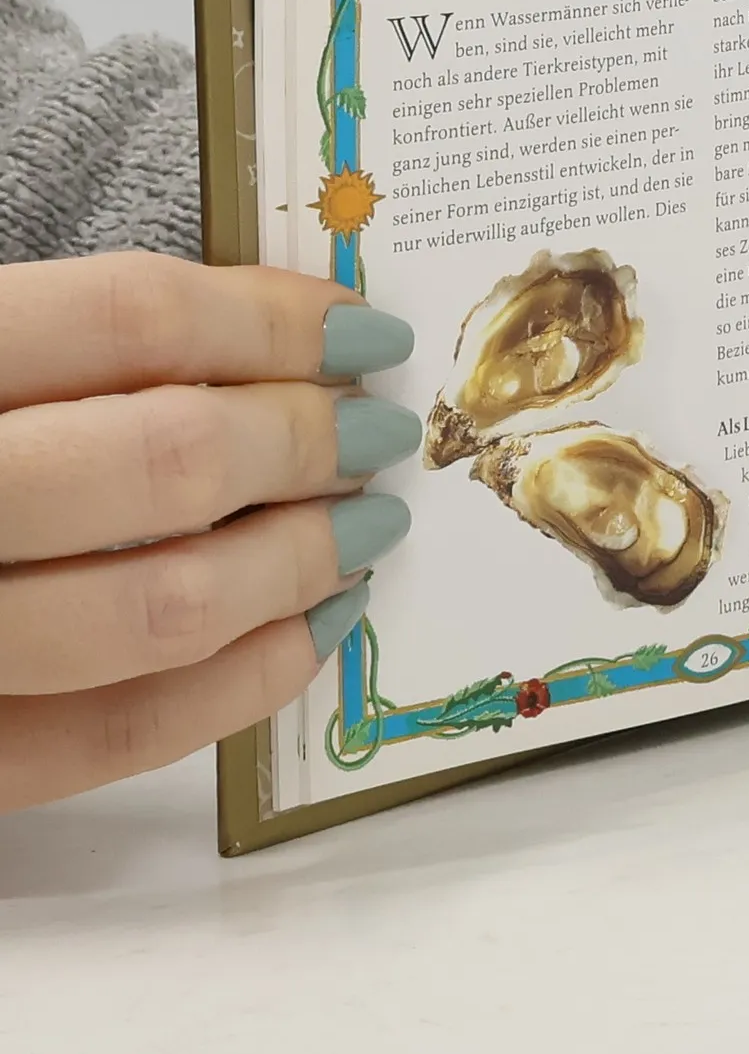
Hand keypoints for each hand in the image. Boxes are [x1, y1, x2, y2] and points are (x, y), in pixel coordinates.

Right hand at [0, 255, 417, 812]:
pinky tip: (309, 633)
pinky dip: (241, 684)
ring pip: (159, 606)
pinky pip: (114, 736)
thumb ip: (68, 342)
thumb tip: (284, 332)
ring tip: (363, 527)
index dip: (271, 318)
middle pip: (162, 459)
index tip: (361, 330)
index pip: (127, 317)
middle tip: (375, 433)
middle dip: (304, 441)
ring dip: (299, 561)